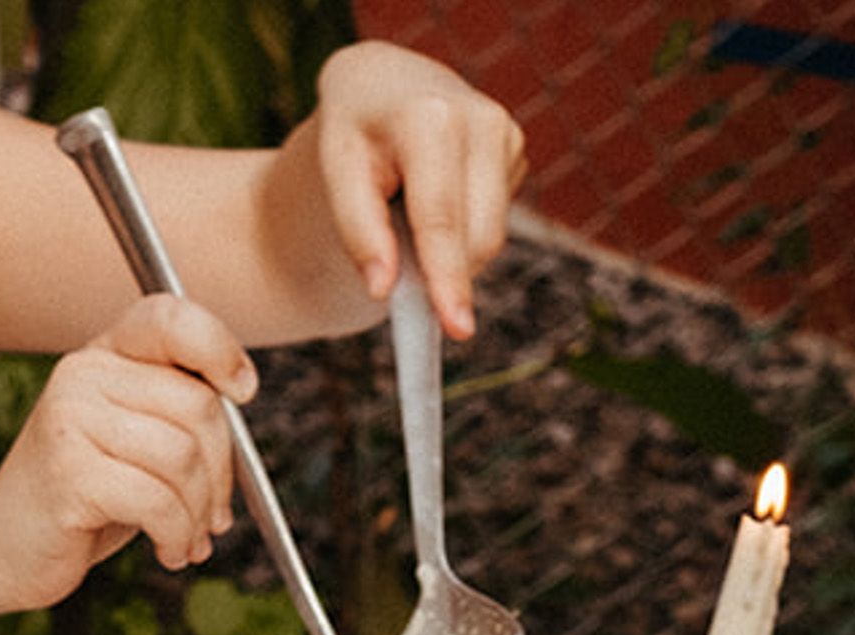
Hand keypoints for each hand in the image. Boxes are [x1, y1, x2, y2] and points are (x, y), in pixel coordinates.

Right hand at [0, 295, 256, 601]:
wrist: (5, 549)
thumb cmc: (83, 499)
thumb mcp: (135, 444)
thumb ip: (178, 414)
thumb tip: (242, 399)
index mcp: (104, 357)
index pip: (172, 319)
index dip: (220, 349)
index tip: (243, 390)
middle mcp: (83, 375)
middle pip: (199, 405)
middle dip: (222, 473)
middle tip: (213, 515)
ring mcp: (70, 419)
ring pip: (183, 458)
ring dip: (198, 514)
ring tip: (186, 539)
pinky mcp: (69, 472)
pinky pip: (159, 501)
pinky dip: (177, 536)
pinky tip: (168, 551)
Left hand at [311, 42, 526, 336]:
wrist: (382, 85)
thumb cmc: (354, 132)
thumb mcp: (337, 171)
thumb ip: (358, 230)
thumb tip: (383, 289)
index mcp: (427, 116)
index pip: (440, 216)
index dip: (447, 277)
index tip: (457, 329)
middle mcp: (477, 116)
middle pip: (475, 237)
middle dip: (444, 272)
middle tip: (401, 270)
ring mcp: (505, 130)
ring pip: (490, 237)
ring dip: (452, 252)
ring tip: (410, 214)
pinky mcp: (517, 146)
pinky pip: (496, 220)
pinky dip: (464, 228)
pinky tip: (437, 196)